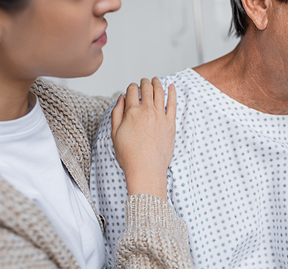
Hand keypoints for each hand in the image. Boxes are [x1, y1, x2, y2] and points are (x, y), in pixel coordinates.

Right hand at [111, 77, 176, 199]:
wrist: (146, 170)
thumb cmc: (129, 155)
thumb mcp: (114, 134)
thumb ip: (117, 113)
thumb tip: (121, 99)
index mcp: (132, 112)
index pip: (132, 91)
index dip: (131, 87)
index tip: (132, 88)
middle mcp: (148, 111)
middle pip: (147, 89)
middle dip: (144, 82)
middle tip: (144, 81)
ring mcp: (161, 117)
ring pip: (160, 93)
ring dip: (157, 84)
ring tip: (156, 80)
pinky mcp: (171, 124)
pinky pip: (173, 104)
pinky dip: (172, 93)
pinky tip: (172, 87)